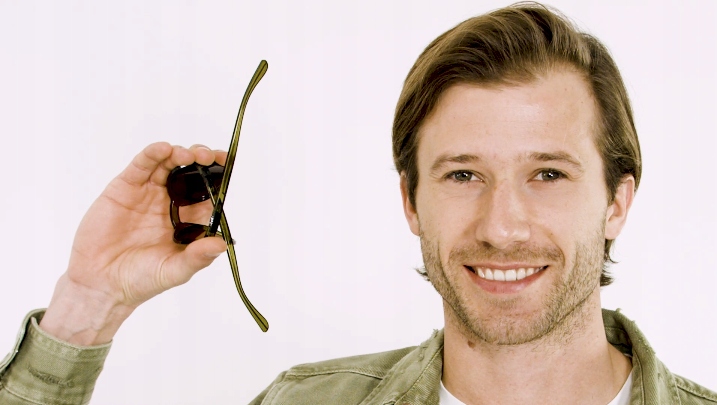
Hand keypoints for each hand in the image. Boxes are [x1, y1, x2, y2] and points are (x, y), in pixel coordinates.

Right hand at [40, 142, 226, 345]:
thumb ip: (198, 257)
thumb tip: (222, 244)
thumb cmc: (140, 280)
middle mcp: (169, 203)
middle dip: (202, 161)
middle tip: (210, 157)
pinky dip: (152, 154)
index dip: (218, 180)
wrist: (100, 283)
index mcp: (187, 221)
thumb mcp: (174, 270)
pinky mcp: (124, 188)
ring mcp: (147, 193)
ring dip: (180, 154)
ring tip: (190, 154)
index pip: (208, 194)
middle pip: (191, 174)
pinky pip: (141, 166)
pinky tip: (164, 149)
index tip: (227, 167)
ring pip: (168, 164)